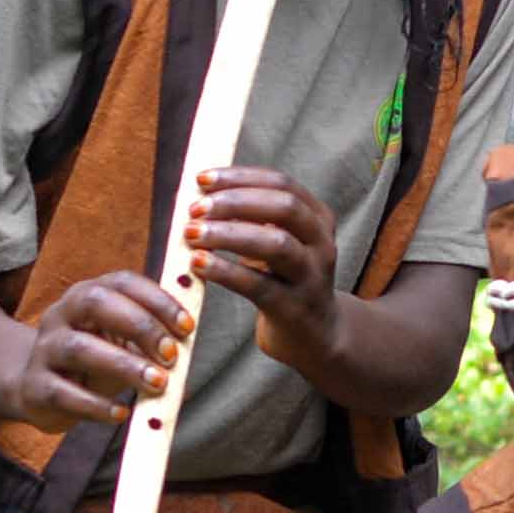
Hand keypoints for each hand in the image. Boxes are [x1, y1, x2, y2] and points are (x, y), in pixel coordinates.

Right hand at [14, 269, 192, 427]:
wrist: (36, 389)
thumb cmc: (93, 362)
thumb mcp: (120, 344)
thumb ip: (151, 344)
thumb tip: (188, 360)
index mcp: (86, 295)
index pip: (122, 282)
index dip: (157, 300)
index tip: (187, 326)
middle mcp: (61, 314)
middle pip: (95, 303)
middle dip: (140, 326)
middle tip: (171, 355)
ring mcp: (44, 349)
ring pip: (78, 348)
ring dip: (123, 364)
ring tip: (156, 383)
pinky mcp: (34, 387)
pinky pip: (64, 393)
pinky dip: (96, 405)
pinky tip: (122, 414)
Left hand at [176, 166, 342, 353]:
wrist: (314, 335)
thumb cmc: (284, 280)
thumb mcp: (278, 243)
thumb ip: (251, 219)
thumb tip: (200, 196)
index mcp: (318, 218)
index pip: (281, 183)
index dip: (240, 177)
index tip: (201, 179)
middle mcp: (321, 243)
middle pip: (284, 207)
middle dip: (235, 202)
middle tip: (196, 209)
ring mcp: (312, 276)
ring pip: (276, 244)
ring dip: (229, 234)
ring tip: (192, 234)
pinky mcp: (294, 308)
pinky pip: (259, 285)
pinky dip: (225, 271)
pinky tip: (199, 264)